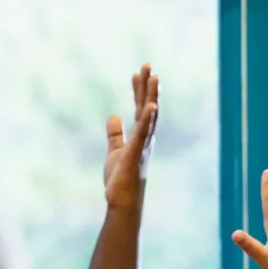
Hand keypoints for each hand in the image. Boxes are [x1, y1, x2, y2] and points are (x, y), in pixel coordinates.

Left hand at [103, 65, 159, 211]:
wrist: (122, 202)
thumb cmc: (121, 179)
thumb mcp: (115, 151)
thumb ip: (115, 133)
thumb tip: (113, 115)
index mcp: (140, 137)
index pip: (141, 108)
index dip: (139, 90)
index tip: (137, 73)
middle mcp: (145, 139)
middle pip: (148, 107)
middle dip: (148, 87)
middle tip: (147, 65)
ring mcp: (142, 146)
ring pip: (149, 117)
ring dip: (151, 97)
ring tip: (153, 77)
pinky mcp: (135, 155)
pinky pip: (142, 134)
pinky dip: (147, 120)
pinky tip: (150, 106)